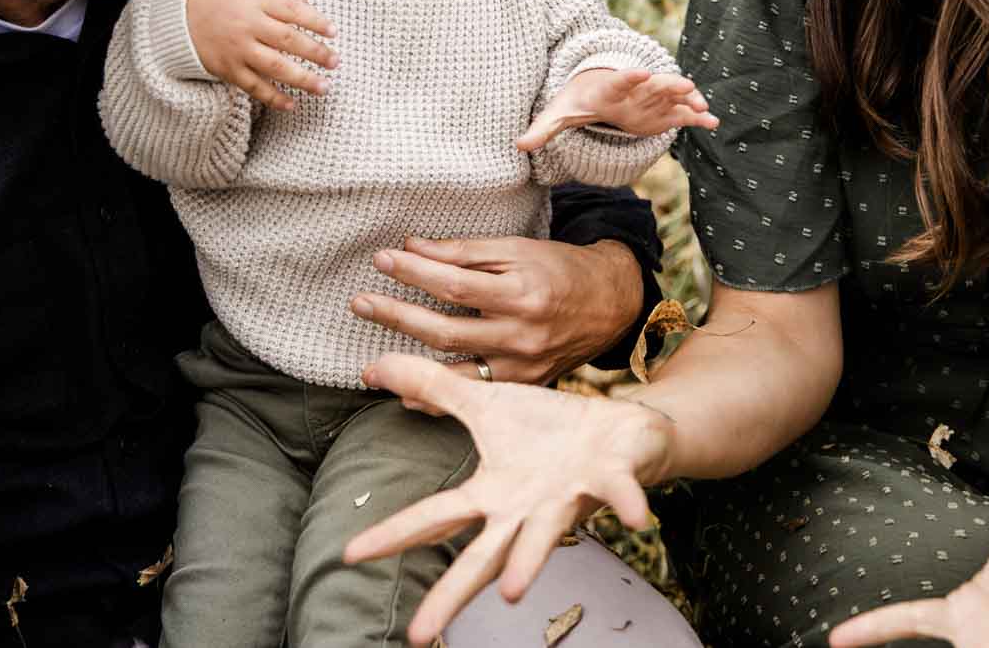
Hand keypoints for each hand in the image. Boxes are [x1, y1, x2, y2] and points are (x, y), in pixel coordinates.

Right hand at [184, 0, 335, 110]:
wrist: (179, 19)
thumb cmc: (222, 3)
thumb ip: (279, 1)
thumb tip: (310, 8)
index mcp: (255, 2)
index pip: (291, 10)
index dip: (315, 21)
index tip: (334, 32)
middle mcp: (247, 25)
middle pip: (287, 39)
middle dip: (315, 52)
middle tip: (335, 62)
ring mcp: (238, 49)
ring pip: (274, 66)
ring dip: (301, 78)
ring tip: (323, 87)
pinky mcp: (228, 69)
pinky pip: (254, 86)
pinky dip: (273, 97)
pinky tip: (292, 104)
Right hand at [345, 353, 674, 646]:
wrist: (622, 430)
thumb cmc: (551, 430)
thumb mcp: (485, 404)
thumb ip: (432, 389)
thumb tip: (372, 368)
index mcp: (495, 493)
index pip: (435, 517)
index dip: (393, 533)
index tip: (351, 553)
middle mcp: (527, 509)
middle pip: (481, 555)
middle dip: (452, 593)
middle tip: (419, 634)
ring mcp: (569, 498)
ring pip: (544, 535)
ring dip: (529, 560)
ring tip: (511, 591)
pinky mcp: (610, 479)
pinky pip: (620, 494)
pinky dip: (627, 505)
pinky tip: (637, 520)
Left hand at [350, 236, 642, 384]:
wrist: (611, 304)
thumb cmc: (559, 268)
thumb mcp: (517, 250)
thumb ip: (464, 252)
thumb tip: (411, 246)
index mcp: (521, 292)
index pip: (454, 284)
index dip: (413, 272)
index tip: (381, 259)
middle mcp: (522, 333)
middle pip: (445, 329)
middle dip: (396, 316)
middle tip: (359, 303)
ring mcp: (524, 366)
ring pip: (456, 371)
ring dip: (407, 370)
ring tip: (369, 367)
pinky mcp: (525, 386)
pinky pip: (476, 397)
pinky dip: (441, 399)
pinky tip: (409, 398)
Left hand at [515, 68, 717, 151]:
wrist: (596, 89)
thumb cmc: (578, 101)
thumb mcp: (560, 113)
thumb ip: (543, 129)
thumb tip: (518, 145)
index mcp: (610, 88)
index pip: (620, 79)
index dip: (630, 76)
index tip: (642, 72)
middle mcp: (635, 89)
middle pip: (653, 84)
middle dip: (668, 84)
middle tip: (686, 84)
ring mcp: (651, 98)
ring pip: (672, 95)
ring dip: (688, 99)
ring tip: (704, 107)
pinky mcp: (662, 110)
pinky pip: (682, 113)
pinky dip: (697, 116)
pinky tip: (713, 123)